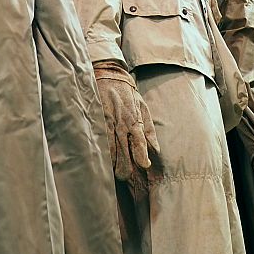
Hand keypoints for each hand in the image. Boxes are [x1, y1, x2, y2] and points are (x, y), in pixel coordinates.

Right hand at [92, 64, 159, 180]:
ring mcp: (108, 122)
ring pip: (109, 148)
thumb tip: (156, 149)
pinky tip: (101, 160)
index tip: (144, 166)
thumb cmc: (128, 93)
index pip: (139, 141)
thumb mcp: (143, 107)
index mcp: (135, 120)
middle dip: (124, 167)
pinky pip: (99, 140)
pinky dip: (100, 151)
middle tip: (125, 178)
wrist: (109, 75)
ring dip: (112, 163)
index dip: (141, 155)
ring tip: (114, 174)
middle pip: (123, 151)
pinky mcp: (97, 120)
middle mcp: (121, 123)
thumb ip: (150, 129)